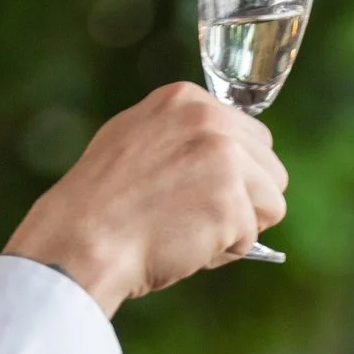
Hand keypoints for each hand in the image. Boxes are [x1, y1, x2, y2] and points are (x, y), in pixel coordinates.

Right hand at [4, 84, 288, 314]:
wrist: (81, 239)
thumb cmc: (101, 203)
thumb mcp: (135, 139)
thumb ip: (180, 136)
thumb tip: (225, 152)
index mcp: (186, 100)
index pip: (251, 137)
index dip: (234, 174)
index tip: (199, 190)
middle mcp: (210, 121)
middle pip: (272, 169)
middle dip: (247, 200)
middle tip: (199, 216)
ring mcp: (224, 160)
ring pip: (272, 203)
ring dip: (240, 227)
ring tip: (191, 231)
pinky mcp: (231, 203)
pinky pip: (252, 238)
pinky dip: (225, 252)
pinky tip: (185, 246)